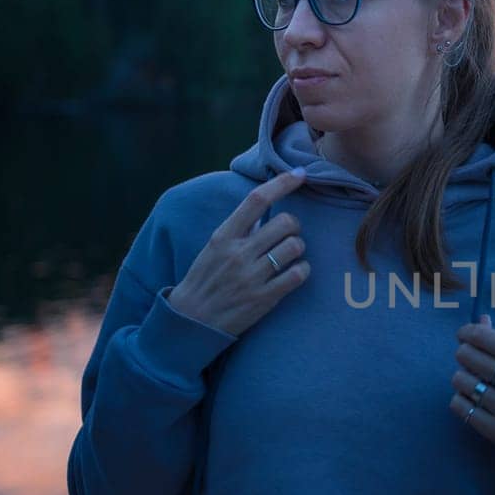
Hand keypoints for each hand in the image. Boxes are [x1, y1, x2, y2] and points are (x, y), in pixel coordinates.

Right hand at [166, 169, 311, 336]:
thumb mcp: (213, 248)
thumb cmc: (204, 280)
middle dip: (294, 225)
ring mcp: (252, 276)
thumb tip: (263, 208)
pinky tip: (295, 272)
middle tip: (288, 234)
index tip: (300, 173)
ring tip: (289, 255)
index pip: (256, 200)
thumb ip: (238, 230)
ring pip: (295, 247)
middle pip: (285, 222)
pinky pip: (298, 275)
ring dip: (298, 249)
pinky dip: (302, 270)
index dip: (282, 183)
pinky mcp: (264, 298)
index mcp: (223, 236)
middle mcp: (238, 253)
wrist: (192, 321)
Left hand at [451, 314, 494, 453]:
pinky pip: (460, 407)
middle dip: (464, 354)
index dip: (466, 333)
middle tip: (469, 359)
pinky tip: (472, 400)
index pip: (482, 336)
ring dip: (462, 378)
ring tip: (472, 381)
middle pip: (467, 356)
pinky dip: (460, 400)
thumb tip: (480, 320)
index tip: (465, 336)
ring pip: (461, 381)